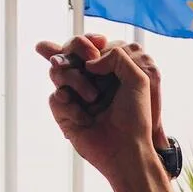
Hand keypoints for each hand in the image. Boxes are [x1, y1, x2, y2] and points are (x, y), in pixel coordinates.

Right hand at [36, 34, 163, 184]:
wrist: (126, 150)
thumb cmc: (135, 118)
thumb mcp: (138, 79)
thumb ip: (117, 56)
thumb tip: (90, 61)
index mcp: (105, 73)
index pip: (86, 46)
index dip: (86, 41)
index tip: (97, 43)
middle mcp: (88, 82)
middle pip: (66, 54)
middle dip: (74, 50)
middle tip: (89, 60)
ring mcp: (74, 97)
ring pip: (57, 72)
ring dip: (74, 79)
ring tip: (93, 98)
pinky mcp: (64, 115)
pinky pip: (55, 98)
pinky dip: (69, 105)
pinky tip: (85, 119)